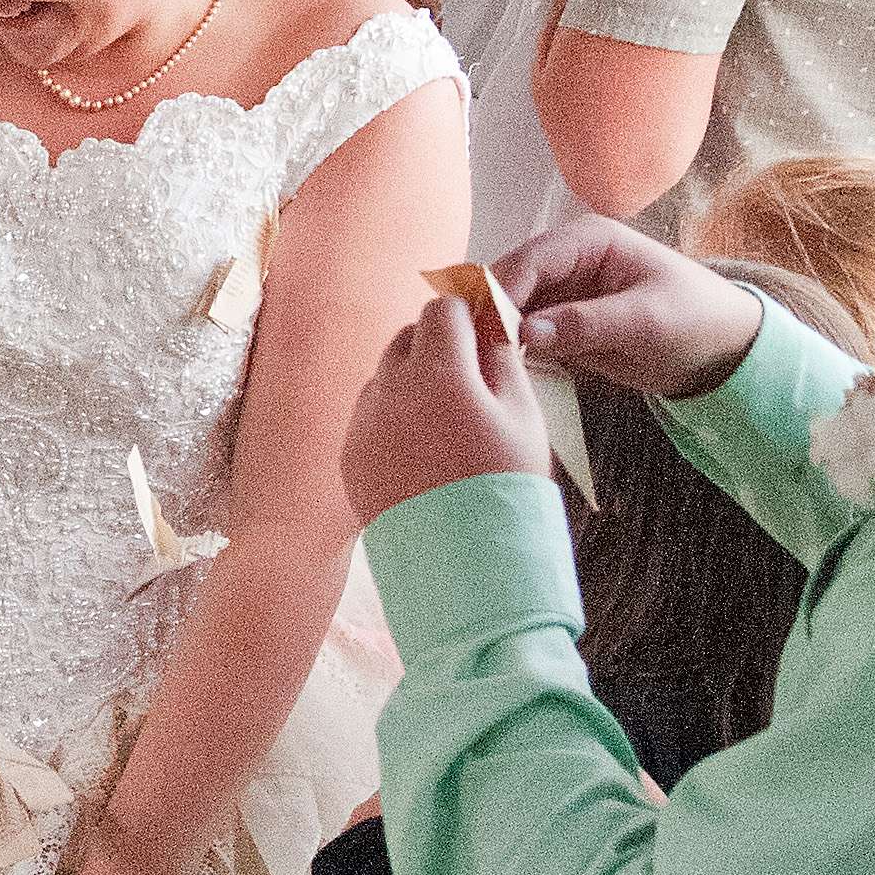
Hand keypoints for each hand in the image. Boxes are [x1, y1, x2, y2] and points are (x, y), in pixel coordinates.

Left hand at [342, 295, 554, 526]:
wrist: (466, 566)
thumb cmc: (506, 487)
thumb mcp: (524, 416)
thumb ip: (502, 358)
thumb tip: (489, 324)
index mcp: (440, 374)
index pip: (442, 308)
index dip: (465, 313)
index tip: (481, 327)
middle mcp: (391, 391)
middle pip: (407, 336)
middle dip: (437, 344)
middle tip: (469, 376)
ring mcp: (364, 424)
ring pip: (385, 375)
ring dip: (412, 380)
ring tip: (447, 420)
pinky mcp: (351, 455)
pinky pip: (369, 416)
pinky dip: (393, 418)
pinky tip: (424, 449)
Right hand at [497, 218, 763, 400]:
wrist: (722, 352)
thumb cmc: (696, 321)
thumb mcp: (646, 322)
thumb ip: (586, 324)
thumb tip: (526, 332)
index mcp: (589, 239)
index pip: (531, 259)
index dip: (502, 291)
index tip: (484, 329)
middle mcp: (566, 259)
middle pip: (510, 280)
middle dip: (489, 311)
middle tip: (471, 349)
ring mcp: (560, 291)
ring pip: (508, 307)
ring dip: (493, 331)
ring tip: (477, 361)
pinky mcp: (559, 322)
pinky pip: (522, 332)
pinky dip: (508, 347)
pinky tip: (495, 367)